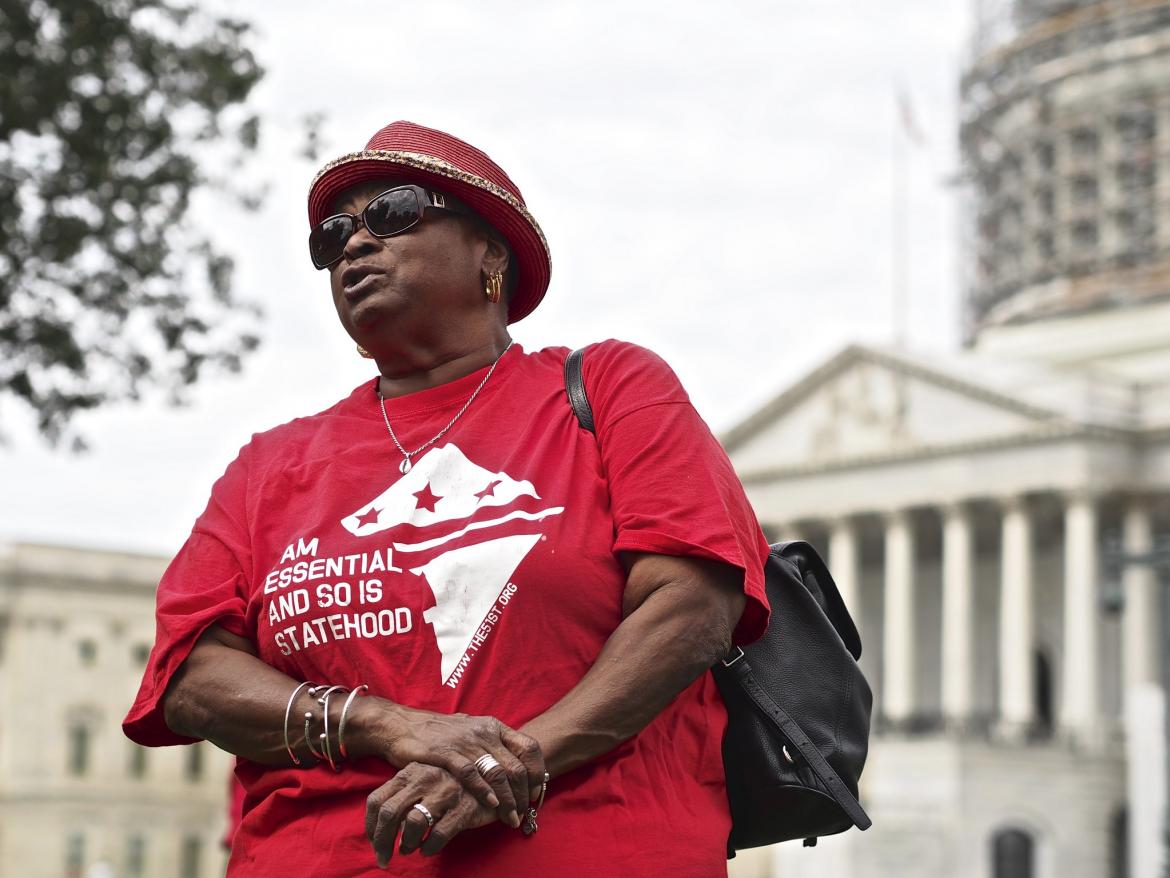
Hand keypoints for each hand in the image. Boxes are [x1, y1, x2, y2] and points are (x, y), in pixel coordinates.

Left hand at [365, 762, 496, 866]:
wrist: (493, 779)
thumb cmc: (451, 784)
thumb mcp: (424, 780)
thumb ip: (404, 794)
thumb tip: (380, 825)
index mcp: (410, 771)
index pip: (376, 800)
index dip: (371, 827)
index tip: (374, 842)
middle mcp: (424, 778)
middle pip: (389, 813)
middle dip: (382, 841)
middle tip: (384, 858)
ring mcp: (444, 792)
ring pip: (413, 823)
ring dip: (407, 844)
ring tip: (409, 849)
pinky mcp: (463, 808)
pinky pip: (438, 834)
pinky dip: (429, 847)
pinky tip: (428, 850)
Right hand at [370, 704, 545, 828]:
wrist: (402, 725)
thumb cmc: (439, 732)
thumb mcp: (471, 730)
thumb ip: (492, 744)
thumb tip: (513, 764)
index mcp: (493, 726)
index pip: (528, 747)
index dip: (537, 772)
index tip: (536, 792)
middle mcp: (484, 732)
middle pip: (515, 766)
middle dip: (522, 794)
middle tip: (523, 813)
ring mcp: (466, 742)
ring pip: (497, 772)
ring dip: (507, 799)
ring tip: (511, 817)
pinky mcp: (446, 753)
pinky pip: (471, 774)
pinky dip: (483, 791)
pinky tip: (491, 805)